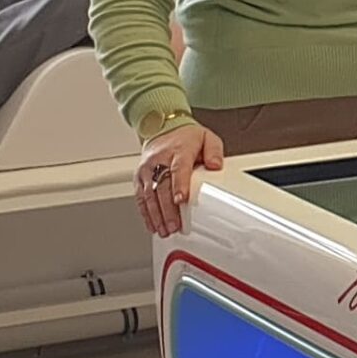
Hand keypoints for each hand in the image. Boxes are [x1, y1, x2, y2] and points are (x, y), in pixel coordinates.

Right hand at [134, 123, 224, 238]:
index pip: (178, 169)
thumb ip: (214, 151)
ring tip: (165, 230)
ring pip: (149, 194)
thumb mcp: (207, 137)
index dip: (179, 185)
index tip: (180, 200)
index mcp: (178, 151)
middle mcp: (159, 160)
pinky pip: (140, 197)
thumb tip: (216, 165)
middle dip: (167, 209)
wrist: (163, 128)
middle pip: (162, 187)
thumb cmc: (186, 137)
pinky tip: (152, 224)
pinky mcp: (139, 176)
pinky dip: (146, 213)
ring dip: (156, 215)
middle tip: (175, 225)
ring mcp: (147, 169)